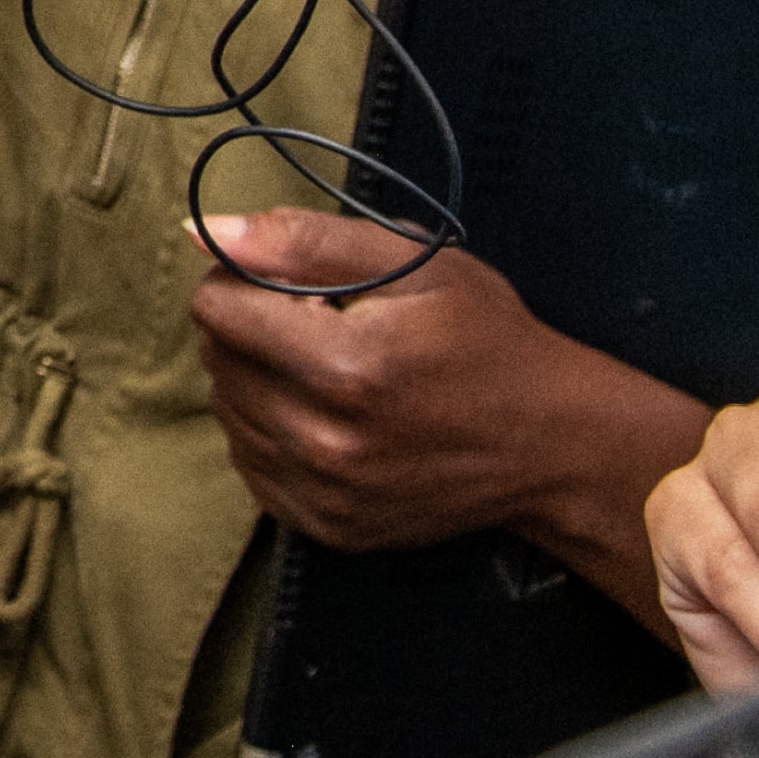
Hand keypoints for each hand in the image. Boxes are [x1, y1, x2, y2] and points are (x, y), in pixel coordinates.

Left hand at [190, 215, 701, 607]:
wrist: (549, 442)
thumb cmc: (486, 340)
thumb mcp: (415, 263)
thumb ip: (305, 240)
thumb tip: (209, 232)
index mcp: (347, 366)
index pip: (218, 309)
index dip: (244, 281)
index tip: (288, 283)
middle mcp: (327, 440)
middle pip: (218, 361)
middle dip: (253, 329)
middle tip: (322, 325)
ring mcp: (326, 492)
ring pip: (227, 413)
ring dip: (259, 380)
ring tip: (330, 370)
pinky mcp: (326, 525)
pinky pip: (251, 463)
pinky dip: (272, 432)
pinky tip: (327, 416)